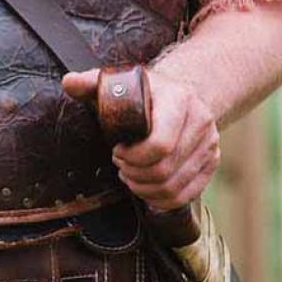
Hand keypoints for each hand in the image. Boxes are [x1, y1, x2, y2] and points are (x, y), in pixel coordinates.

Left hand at [63, 68, 220, 210]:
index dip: (133, 157)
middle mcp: (201, 121)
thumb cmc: (141, 94)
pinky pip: (186, 196)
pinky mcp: (212, 162)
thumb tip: (69, 82)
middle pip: (164, 170)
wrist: (178, 95)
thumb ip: (92, 83)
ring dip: (144, 188)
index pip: (160, 145)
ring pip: (173, 188)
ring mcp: (210, 144)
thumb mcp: (117, 84)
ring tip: (130, 175)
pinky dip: (161, 199)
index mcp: (179, 100)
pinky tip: (146, 188)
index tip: (117, 149)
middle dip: (134, 174)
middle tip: (120, 165)